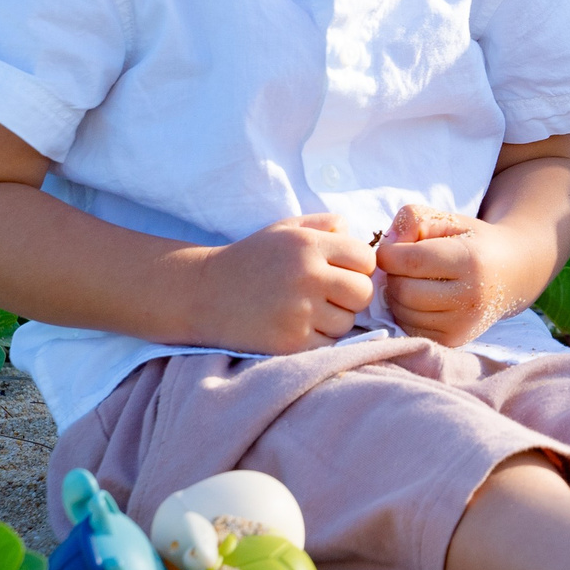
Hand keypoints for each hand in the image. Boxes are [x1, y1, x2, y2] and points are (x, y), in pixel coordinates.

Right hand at [192, 213, 377, 353]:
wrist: (203, 293)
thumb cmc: (251, 259)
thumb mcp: (285, 229)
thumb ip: (325, 225)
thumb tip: (360, 235)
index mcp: (308, 245)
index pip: (366, 260)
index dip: (358, 267)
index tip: (340, 272)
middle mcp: (307, 276)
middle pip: (363, 293)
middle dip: (351, 295)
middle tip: (328, 295)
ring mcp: (299, 311)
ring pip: (348, 322)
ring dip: (334, 319)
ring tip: (307, 310)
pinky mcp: (290, 341)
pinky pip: (328, 344)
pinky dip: (318, 339)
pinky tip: (296, 326)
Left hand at [378, 203, 523, 346]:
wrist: (512, 273)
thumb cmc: (473, 242)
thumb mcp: (447, 219)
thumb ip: (412, 219)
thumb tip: (385, 246)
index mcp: (470, 261)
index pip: (409, 261)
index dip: (389, 252)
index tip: (395, 247)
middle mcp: (470, 298)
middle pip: (402, 290)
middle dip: (393, 275)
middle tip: (405, 265)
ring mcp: (463, 325)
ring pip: (402, 312)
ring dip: (397, 295)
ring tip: (414, 280)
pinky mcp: (454, 340)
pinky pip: (409, 328)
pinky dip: (406, 312)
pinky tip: (421, 298)